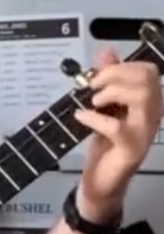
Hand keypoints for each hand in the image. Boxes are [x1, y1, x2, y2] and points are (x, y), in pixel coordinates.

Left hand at [75, 47, 162, 219]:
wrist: (102, 180)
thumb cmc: (106, 143)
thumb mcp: (105, 107)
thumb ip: (109, 80)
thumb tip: (106, 52)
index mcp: (149, 102)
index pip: (148, 71)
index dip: (122, 67)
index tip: (98, 76)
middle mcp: (153, 114)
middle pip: (147, 79)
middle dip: (115, 75)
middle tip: (93, 88)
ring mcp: (145, 132)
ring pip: (142, 97)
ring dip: (112, 93)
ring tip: (93, 102)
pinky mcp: (131, 149)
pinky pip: (117, 127)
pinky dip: (94, 118)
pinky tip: (81, 116)